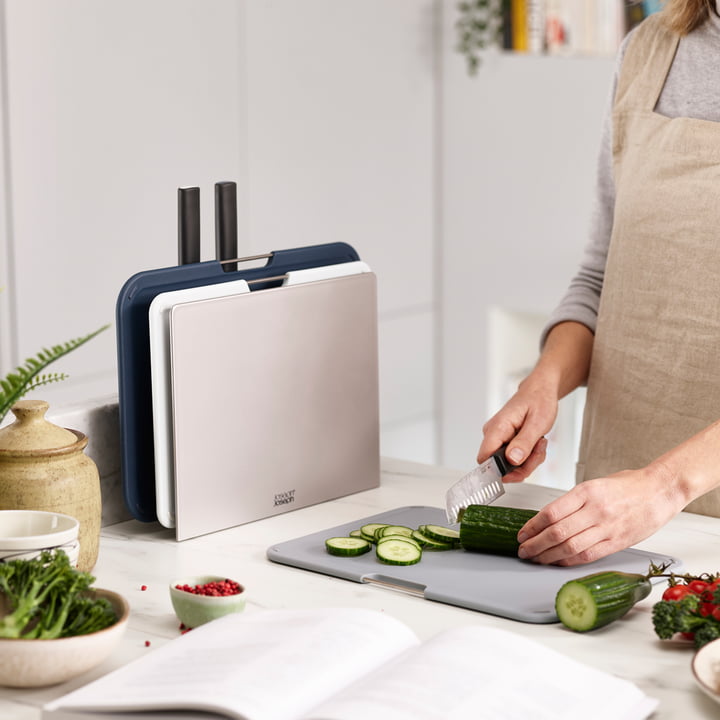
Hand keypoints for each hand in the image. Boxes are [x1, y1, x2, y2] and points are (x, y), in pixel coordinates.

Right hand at [476, 375, 556, 482]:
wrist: (540, 391)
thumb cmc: (539, 400)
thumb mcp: (537, 423)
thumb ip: (524, 443)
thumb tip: (512, 460)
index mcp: (497, 428)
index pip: (485, 459)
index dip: (500, 471)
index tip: (520, 470)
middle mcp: (493, 434)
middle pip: (499, 466)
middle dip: (522, 466)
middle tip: (537, 452)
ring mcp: (498, 438)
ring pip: (509, 464)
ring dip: (528, 461)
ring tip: (539, 444)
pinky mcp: (504, 441)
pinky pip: (513, 458)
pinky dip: (528, 456)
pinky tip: (535, 444)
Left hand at [516, 464, 682, 565]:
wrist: (660, 490)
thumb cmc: (627, 485)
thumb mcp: (594, 484)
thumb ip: (573, 501)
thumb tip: (547, 517)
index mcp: (586, 492)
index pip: (551, 513)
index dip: (532, 527)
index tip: (521, 534)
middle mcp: (595, 511)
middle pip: (557, 533)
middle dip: (535, 545)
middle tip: (523, 550)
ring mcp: (607, 528)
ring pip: (570, 547)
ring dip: (548, 556)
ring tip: (535, 559)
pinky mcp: (617, 543)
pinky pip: (588, 555)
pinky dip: (569, 561)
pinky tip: (557, 562)